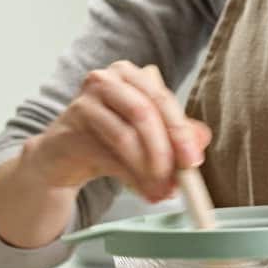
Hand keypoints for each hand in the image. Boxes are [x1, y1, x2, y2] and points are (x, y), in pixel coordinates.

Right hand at [22, 61, 210, 202]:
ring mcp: (87, 99)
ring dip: (148, 171)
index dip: (181, 133)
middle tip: (178, 181)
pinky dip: (131, 179)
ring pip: (126, 137)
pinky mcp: (73, 125)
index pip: (163, 100)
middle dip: (165, 152)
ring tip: (160, 192)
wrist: (65, 156)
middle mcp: (109, 79)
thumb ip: (178, 135)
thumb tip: (201, 139)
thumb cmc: (110, 141)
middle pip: (145, 114)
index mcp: (133, 75)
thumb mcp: (151, 137)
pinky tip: (143, 192)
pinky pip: (108, 155)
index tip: (193, 162)